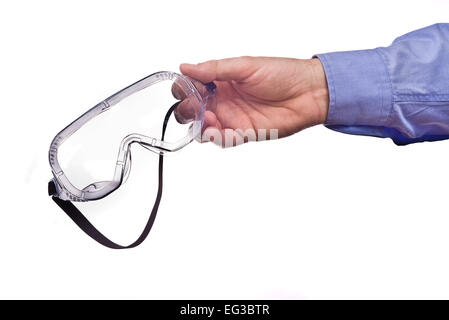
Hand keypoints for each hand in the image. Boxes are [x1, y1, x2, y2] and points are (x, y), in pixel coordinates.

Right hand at [177, 56, 328, 146]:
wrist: (308, 93)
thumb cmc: (281, 74)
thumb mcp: (245, 66)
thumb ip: (215, 69)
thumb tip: (185, 67)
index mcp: (220, 81)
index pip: (191, 86)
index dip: (184, 88)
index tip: (188, 88)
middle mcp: (223, 100)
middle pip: (192, 109)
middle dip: (187, 109)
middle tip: (196, 106)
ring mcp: (232, 118)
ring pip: (203, 128)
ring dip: (199, 126)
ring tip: (208, 119)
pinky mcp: (243, 133)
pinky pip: (223, 140)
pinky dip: (215, 138)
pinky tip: (216, 131)